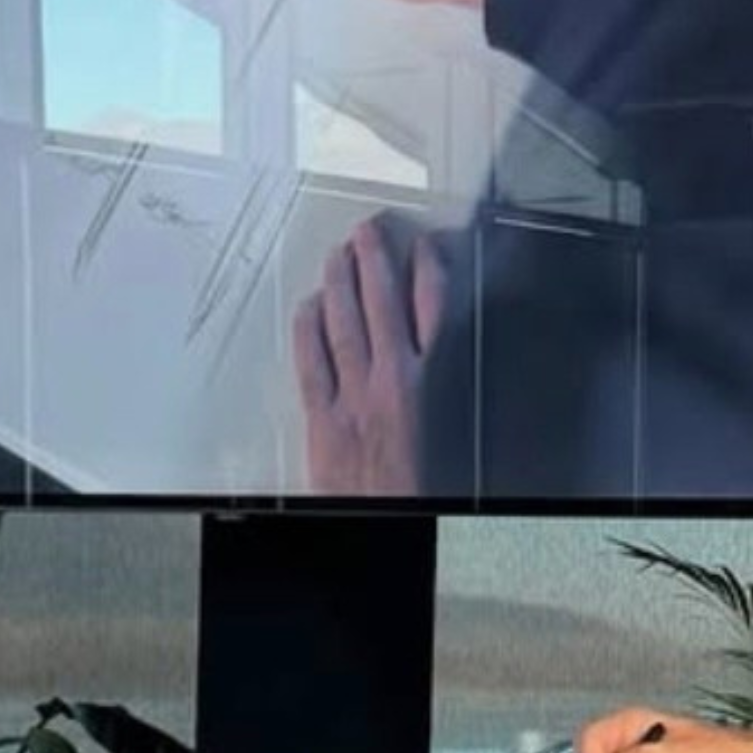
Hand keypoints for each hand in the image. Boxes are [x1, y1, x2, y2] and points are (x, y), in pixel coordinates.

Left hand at [292, 218, 448, 494]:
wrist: (385, 523)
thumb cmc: (418, 489)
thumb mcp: (444, 430)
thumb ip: (435, 386)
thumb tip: (427, 346)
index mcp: (431, 387)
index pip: (434, 310)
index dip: (429, 270)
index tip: (426, 247)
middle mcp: (393, 384)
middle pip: (384, 305)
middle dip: (377, 260)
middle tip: (369, 229)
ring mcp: (354, 398)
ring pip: (345, 323)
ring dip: (340, 281)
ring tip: (339, 253)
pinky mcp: (323, 418)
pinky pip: (311, 360)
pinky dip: (308, 327)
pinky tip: (309, 305)